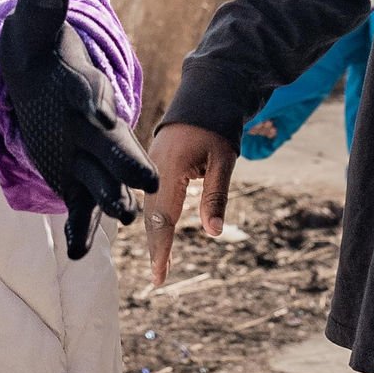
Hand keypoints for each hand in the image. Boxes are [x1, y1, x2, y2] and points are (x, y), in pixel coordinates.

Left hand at [0, 0, 157, 259]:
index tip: (123, 141)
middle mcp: (95, 133)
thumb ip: (43, 9)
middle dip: (125, 172)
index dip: (111, 129)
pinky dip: (78, 231)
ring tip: (123, 221)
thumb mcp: (36, 28)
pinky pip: (77, 209)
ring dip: (111, 203)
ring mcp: (85, 160)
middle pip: (113, 155)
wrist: (43, 77)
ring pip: (101, 186)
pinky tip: (74, 253)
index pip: (101, 113)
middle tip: (145, 192)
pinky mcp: (71, 180)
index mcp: (88, 98)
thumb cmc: (42, 51)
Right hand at [144, 120, 236, 281]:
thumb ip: (216, 195)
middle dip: (156, 247)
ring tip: (161, 264)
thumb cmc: (217, 126)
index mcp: (168, 168)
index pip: (163, 217)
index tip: (160, 274)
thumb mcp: (223, 159)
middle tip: (159, 278)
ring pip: (150, 208)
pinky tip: (162, 234)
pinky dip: (156, 219)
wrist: (204, 94)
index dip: (161, 248)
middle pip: (151, 216)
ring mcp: (151, 166)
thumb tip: (214, 232)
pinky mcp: (154, 165)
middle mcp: (153, 169)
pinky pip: (152, 197)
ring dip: (156, 235)